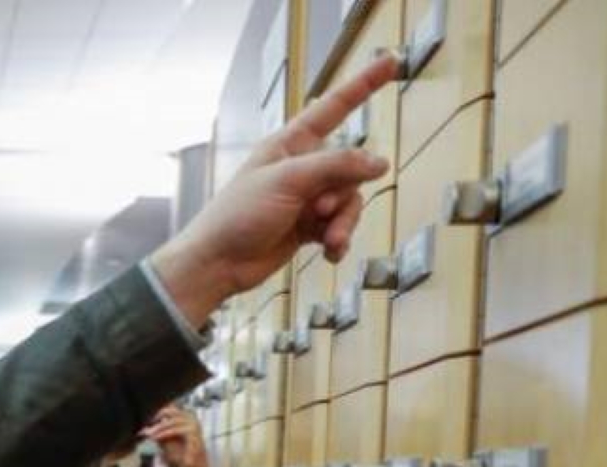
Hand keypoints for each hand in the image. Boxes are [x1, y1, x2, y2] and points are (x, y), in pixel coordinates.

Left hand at [141, 406, 207, 466]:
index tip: (145, 419)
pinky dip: (164, 433)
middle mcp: (191, 417)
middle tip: (146, 423)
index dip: (157, 412)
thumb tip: (145, 427)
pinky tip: (156, 438)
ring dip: (159, 427)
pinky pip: (176, 430)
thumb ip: (157, 431)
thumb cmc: (179, 454)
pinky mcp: (194, 432)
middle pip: (170, 410)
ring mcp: (194, 423)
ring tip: (149, 434)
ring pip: (172, 420)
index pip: (169, 407)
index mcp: (184, 417)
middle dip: (156, 416)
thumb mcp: (164, 440)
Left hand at [150, 53, 398, 327]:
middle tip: (321, 211)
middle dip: (344, 192)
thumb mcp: (287, 181)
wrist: (217, 264)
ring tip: (330, 239)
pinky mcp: (307, 227)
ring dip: (344, 221)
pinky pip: (338, 227)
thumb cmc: (239, 215)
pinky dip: (338, 240)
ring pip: (348, 200)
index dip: (362, 85)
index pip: (333, 108)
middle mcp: (301, 168)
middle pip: (349, 167)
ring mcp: (306, 198)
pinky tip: (331, 253)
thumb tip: (378, 163)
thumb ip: (335, 167)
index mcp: (290, 144)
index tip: (389, 62)